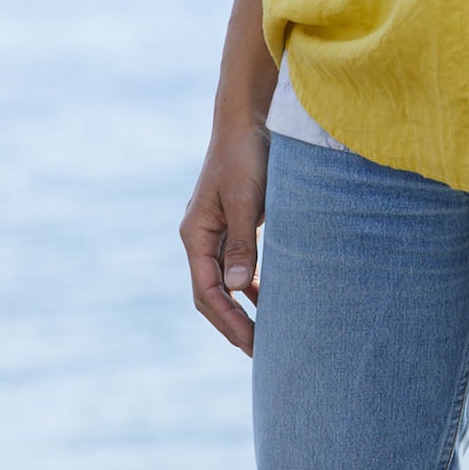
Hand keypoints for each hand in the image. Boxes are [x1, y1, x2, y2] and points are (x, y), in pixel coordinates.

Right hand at [180, 121, 268, 355]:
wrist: (250, 116)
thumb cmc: (246, 154)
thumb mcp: (246, 198)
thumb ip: (242, 242)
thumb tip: (237, 287)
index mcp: (196, 234)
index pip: (207, 292)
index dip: (228, 321)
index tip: (252, 344)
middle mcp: (203, 236)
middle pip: (213, 293)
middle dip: (234, 324)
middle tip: (262, 353)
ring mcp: (218, 230)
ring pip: (227, 281)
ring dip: (244, 307)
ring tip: (269, 333)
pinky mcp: (237, 222)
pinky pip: (240, 263)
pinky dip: (253, 283)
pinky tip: (271, 297)